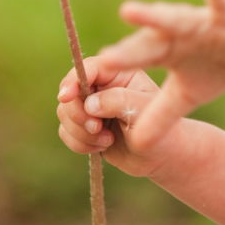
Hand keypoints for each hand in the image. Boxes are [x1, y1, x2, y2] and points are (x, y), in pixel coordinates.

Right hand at [56, 57, 178, 177]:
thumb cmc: (159, 128)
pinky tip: (102, 147)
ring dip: (81, 132)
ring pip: (65, 114)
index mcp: (118, 73)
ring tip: (106, 140)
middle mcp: (101, 86)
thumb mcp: (142, 111)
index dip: (73, 80)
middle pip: (70, 92)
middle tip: (97, 127)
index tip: (66, 96)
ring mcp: (91, 105)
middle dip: (78, 114)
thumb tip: (89, 103)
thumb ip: (118, 100)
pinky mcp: (84, 126)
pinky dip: (80, 143)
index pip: (87, 68)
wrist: (159, 156)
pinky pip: (66, 133)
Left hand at [97, 0, 224, 150]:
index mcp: (165, 51)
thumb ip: (161, 115)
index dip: (113, 71)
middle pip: (147, 41)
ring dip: (155, 16)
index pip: (134, 61)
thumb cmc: (217, 64)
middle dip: (127, 50)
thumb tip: (135, 145)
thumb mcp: (187, 96)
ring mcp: (202, 23)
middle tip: (102, 59)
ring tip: (127, 11)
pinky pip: (222, 1)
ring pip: (176, 19)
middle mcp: (177, 34)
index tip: (85, 86)